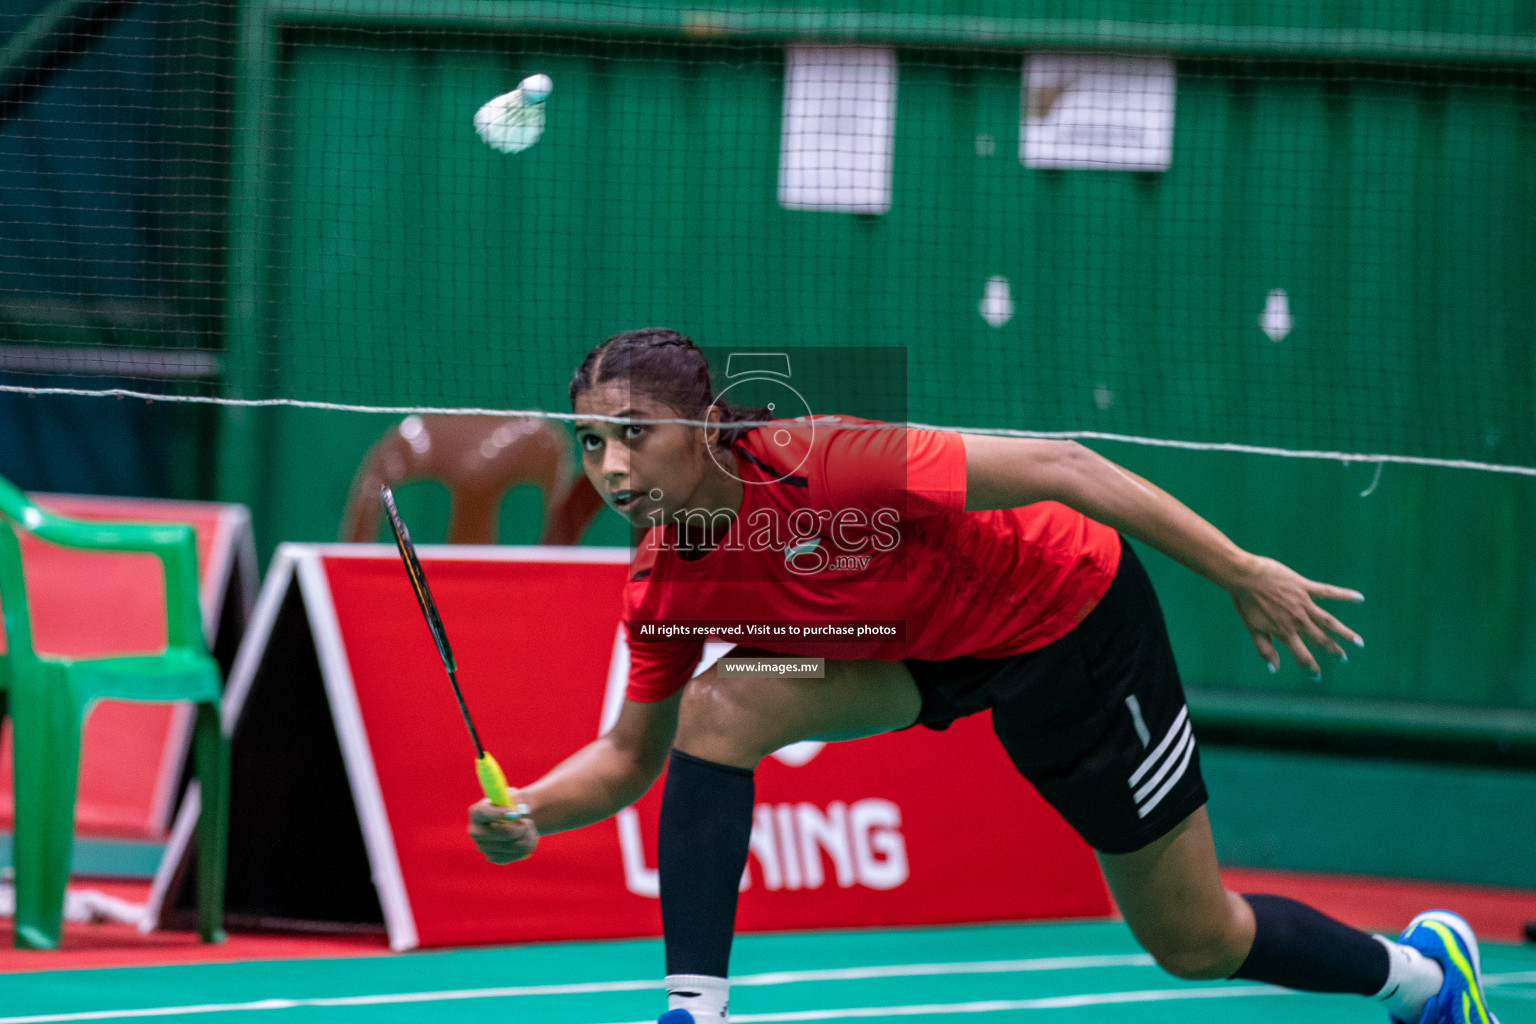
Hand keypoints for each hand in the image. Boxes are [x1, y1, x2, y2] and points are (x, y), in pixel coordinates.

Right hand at [468, 798, 538, 864]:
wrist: (513, 820)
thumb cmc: (511, 805)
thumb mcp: (513, 796)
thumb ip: (515, 800)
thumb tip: (518, 811)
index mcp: (476, 812)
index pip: (483, 813)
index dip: (499, 813)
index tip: (516, 814)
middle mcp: (475, 831)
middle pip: (502, 833)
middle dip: (520, 827)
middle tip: (527, 821)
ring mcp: (483, 846)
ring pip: (512, 845)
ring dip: (525, 835)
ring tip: (526, 827)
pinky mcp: (493, 857)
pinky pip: (514, 854)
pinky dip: (524, 845)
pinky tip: (523, 837)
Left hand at [1228, 555, 1363, 677]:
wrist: (1244, 576)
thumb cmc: (1245, 602)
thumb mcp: (1252, 628)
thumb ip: (1265, 649)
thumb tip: (1274, 670)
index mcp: (1284, 632)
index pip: (1302, 655)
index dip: (1311, 668)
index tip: (1317, 676)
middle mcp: (1297, 620)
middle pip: (1320, 640)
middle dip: (1333, 651)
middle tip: (1343, 659)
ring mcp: (1303, 604)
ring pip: (1329, 621)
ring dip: (1345, 632)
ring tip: (1358, 642)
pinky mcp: (1305, 587)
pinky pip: (1329, 592)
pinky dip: (1345, 595)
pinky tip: (1359, 598)